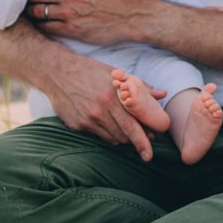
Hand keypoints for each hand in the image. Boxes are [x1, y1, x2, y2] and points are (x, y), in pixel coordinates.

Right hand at [45, 55, 165, 161]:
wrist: (58, 72)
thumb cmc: (92, 72)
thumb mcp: (117, 76)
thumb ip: (141, 87)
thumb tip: (163, 94)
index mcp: (112, 97)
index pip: (133, 124)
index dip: (144, 138)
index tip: (152, 147)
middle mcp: (99, 110)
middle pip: (124, 134)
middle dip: (138, 144)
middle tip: (147, 150)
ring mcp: (87, 118)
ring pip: (112, 137)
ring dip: (124, 139)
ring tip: (132, 136)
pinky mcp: (77, 124)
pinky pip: (99, 135)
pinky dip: (110, 135)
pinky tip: (114, 130)